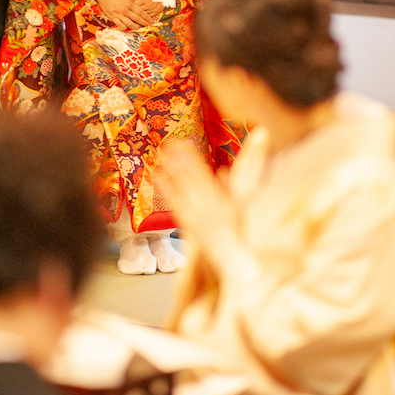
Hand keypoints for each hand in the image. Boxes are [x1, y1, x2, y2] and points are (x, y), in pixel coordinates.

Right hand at [87, 0, 152, 30]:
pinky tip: (127, 27)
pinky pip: (119, 25)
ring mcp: (118, 15)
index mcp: (129, 4)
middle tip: (148, 24)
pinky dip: (124, 27)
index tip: (150, 20)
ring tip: (138, 27)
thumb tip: (137, 1)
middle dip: (144, 23)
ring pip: (129, 24)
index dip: (146, 17)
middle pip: (137, 19)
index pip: (141, 13)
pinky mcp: (112, 17)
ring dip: (135, 27)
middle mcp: (125, 11)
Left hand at [132, 0, 163, 20]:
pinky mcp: (158, 10)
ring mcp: (153, 8)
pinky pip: (151, 16)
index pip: (133, 5)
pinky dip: (147, 17)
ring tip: (135, 17)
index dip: (129, 6)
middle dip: (133, 12)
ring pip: (144, 15)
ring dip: (140, 16)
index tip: (126, 6)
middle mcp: (147, 5)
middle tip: (129, 13)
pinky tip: (144, 17)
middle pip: (137, 12)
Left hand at [157, 142, 239, 267]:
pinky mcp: (185, 221)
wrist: (229, 253)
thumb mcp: (238, 205)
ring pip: (179, 185)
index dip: (192, 156)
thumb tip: (222, 170)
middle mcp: (205, 203)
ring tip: (160, 153)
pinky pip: (173, 201)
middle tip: (168, 142)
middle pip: (189, 176)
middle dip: (179, 158)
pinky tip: (156, 176)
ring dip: (170, 168)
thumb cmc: (236, 229)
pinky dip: (164, 187)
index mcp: (219, 196)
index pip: (203, 172)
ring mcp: (193, 212)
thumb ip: (229, 187)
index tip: (184, 143)